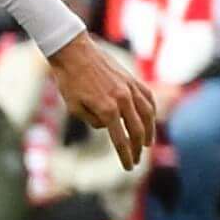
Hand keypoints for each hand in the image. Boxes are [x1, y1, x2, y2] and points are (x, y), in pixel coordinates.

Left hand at [45, 35, 161, 166]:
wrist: (73, 51)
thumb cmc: (68, 80)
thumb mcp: (73, 107)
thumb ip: (93, 121)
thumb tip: (108, 127)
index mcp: (107, 109)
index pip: (120, 140)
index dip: (126, 156)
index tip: (129, 167)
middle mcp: (123, 100)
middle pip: (137, 130)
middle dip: (138, 148)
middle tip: (137, 160)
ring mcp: (130, 88)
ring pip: (148, 114)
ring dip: (150, 131)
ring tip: (147, 143)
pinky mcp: (132, 79)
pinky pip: (148, 98)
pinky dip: (152, 110)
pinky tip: (151, 118)